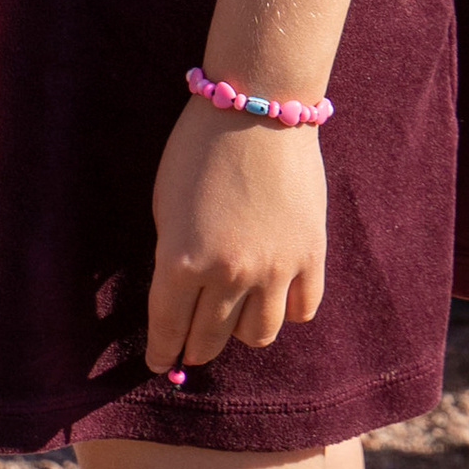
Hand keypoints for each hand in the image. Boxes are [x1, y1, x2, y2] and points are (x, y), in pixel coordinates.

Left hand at [145, 96, 325, 376]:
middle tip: (190, 346)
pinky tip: (273, 298)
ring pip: (258, 335)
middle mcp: (228, 274)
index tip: (158, 362)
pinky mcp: (310, 258)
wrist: (258, 106)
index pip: (167, 328)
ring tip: (233, 317)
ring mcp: (273, 270)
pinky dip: (285, 310)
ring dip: (240, 332)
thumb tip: (176, 299)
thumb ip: (172, 255)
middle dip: (195, 347)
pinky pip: (301, 311)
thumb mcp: (165, 203)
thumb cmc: (199, 147)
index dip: (160, 351)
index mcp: (180, 259)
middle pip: (211, 339)